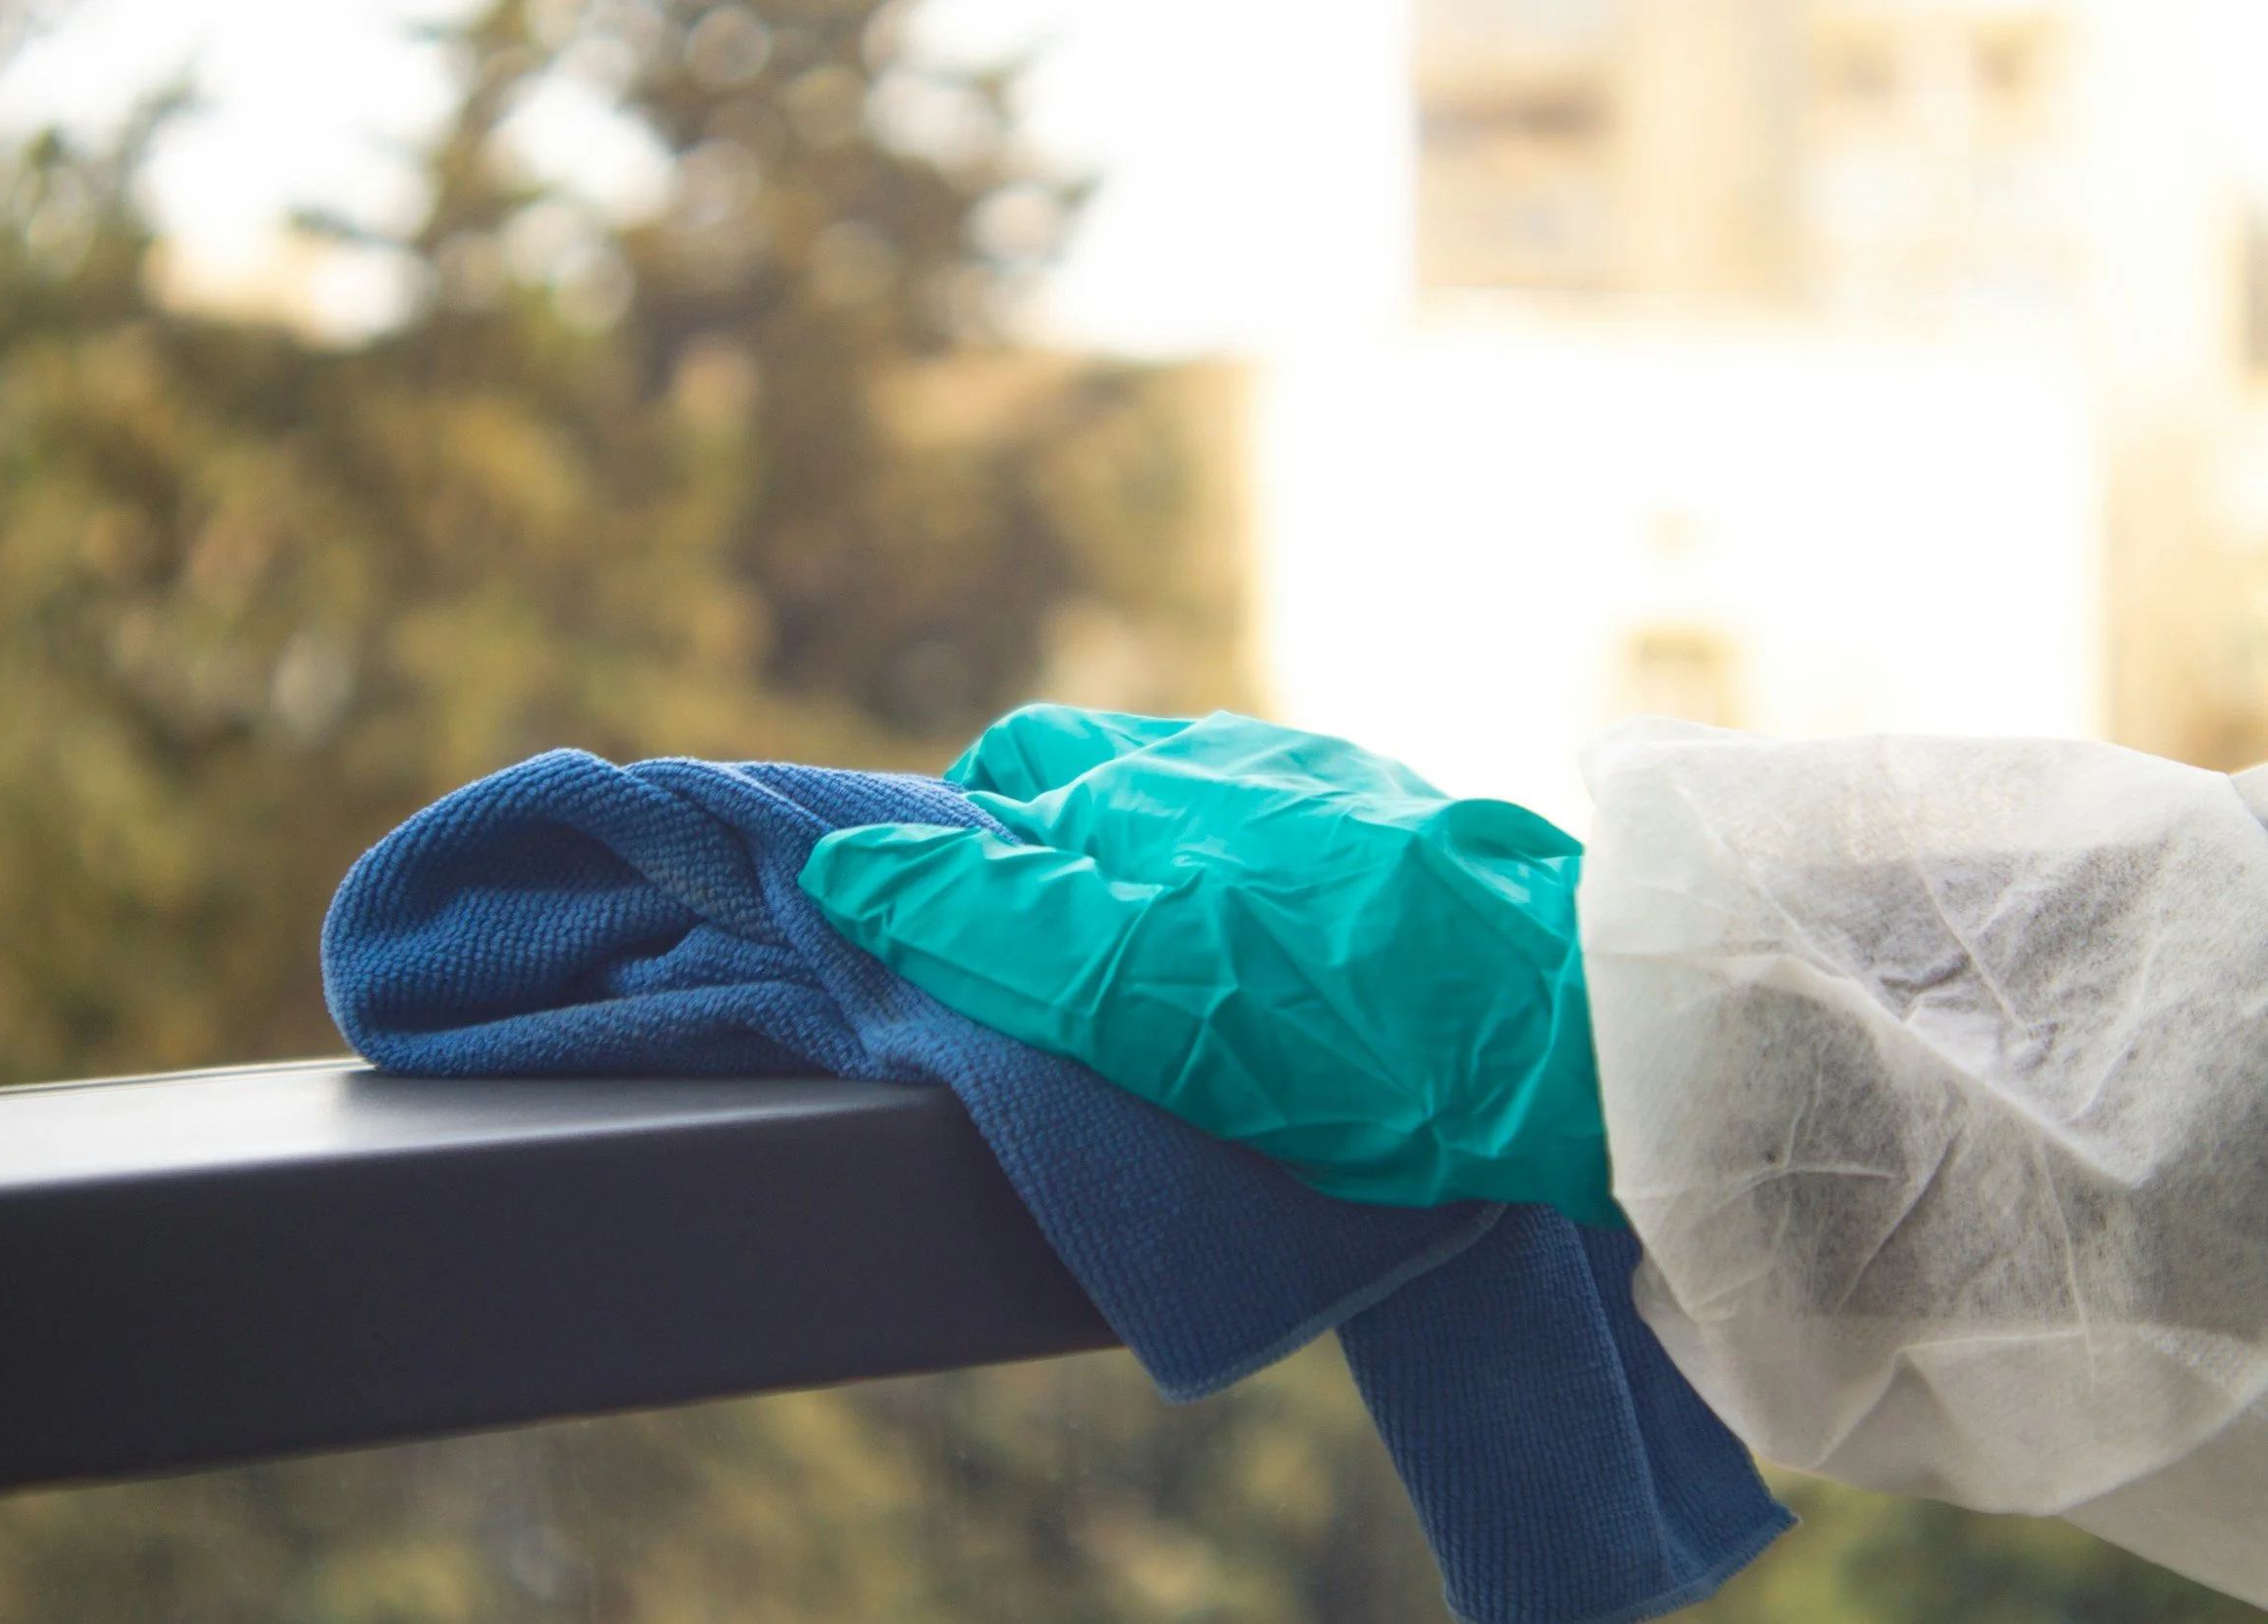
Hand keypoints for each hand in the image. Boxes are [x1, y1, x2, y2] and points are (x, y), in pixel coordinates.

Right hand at [798, 705, 1619, 1225]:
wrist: (1584, 1040)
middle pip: (1103, 780)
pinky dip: (1249, 893)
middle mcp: (1247, 760)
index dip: (963, 840)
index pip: (1013, 769)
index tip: (949, 930)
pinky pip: (1292, 845)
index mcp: (1162, 779)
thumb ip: (992, 921)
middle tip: (1051, 976)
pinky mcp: (1420, 840)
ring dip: (1154, 872)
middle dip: (1053, 854)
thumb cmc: (1351, 1027)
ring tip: (1165, 983)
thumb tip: (846, 864)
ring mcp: (1342, 794)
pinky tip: (1282, 971)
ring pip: (1200, 809)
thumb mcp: (1138, 987)